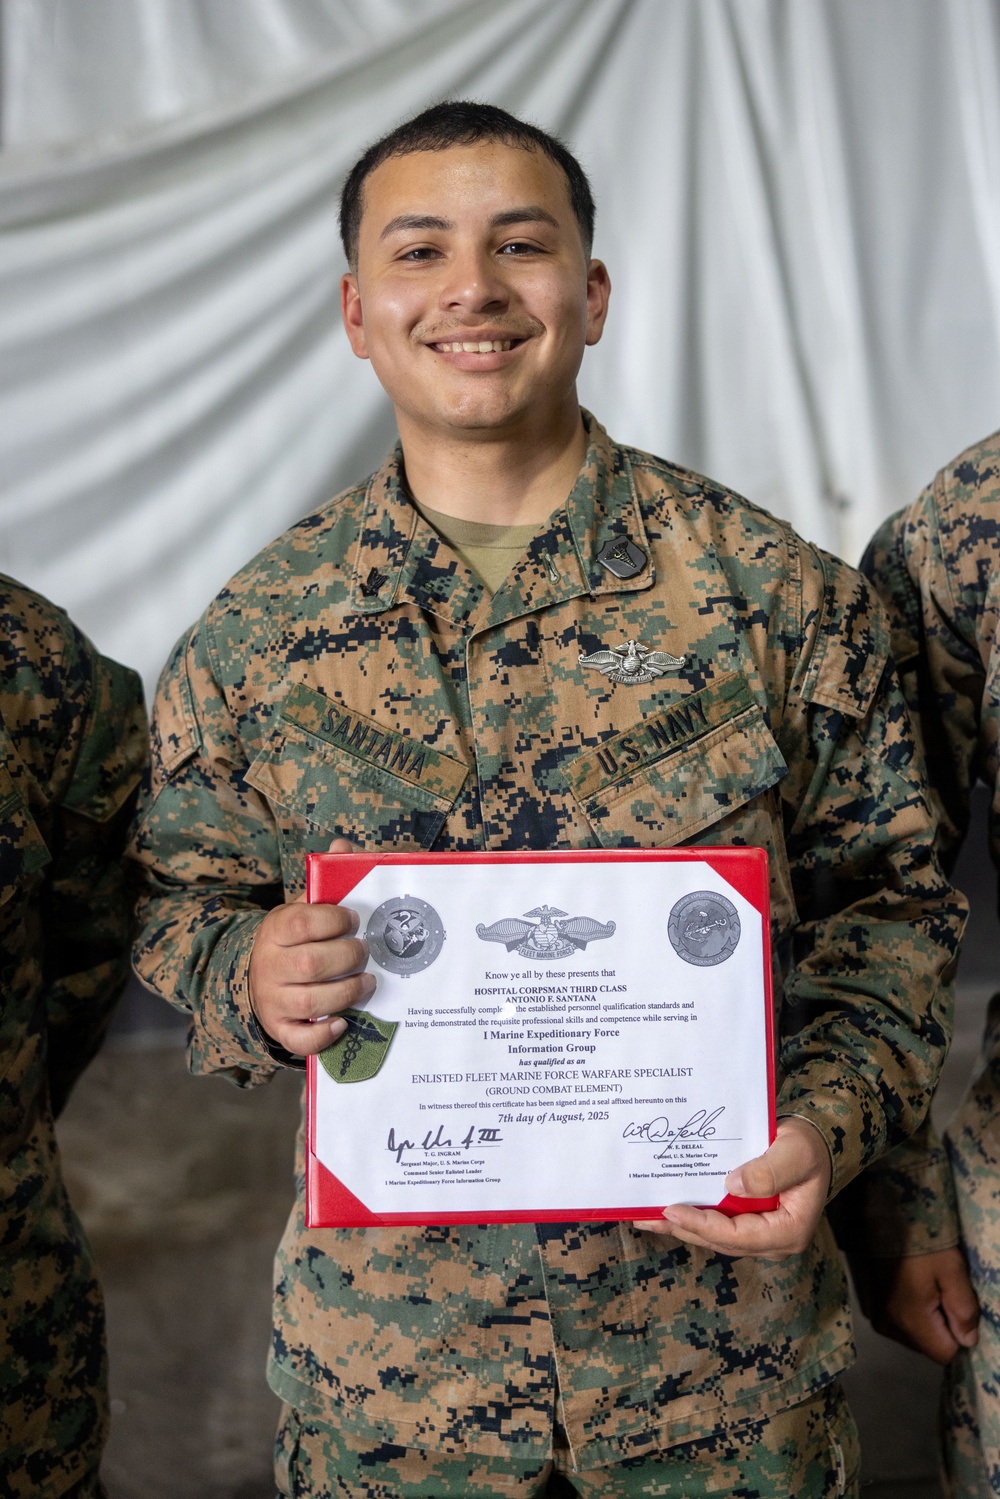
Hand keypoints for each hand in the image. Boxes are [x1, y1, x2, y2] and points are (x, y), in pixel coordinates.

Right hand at [248, 838, 373, 1055]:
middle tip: (365, 951)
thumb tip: (341, 845)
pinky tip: (344, 1023)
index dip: (334, 920)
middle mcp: (269, 965)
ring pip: (311, 1002)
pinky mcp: (280, 1028)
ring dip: (347, 993)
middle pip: (311, 964)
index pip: (302, 923)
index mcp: (276, 929)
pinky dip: (324, 1035)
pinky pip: (299, 1039)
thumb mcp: (303, 907)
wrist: (260, 977)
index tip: (353, 919)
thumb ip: (326, 880)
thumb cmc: (295, 939)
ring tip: (368, 982)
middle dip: (347, 957)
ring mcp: (273, 1000)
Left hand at [633, 1116, 831, 1257]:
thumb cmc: (808, 1147)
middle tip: (646, 1217)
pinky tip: (667, 1208)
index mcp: (788, 1231)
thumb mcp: (795, 1153)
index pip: (738, 1235)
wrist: (813, 1144)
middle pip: (721, 1240)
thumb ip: (768, 1171)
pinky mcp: (749, 1222)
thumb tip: (732, 1184)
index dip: (702, 1225)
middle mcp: (773, 1241)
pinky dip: (693, 1216)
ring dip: (682, 1226)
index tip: (671, 1210)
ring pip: (715, 1235)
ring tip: (646, 1216)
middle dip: (683, 1228)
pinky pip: (717, 1223)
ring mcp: (760, 1234)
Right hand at [854, 1247, 978, 1364]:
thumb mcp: (952, 1269)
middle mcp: (888, 1326)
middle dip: (941, 1326)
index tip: (956, 1305)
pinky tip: (906, 1282)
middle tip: (940, 1289)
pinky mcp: (868, 1303)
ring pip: (912, 1334)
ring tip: (923, 1283)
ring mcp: (875, 1315)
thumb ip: (964, 1309)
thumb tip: (968, 1341)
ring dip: (924, 1318)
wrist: (878, 1213)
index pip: (944, 1354)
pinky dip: (907, 1309)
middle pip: (927, 1346)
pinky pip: (897, 1321)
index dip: (959, 1335)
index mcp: (910, 1321)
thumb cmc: (919, 1240)